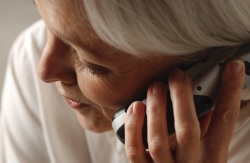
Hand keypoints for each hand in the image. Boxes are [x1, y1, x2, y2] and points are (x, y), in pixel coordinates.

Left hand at [124, 59, 244, 162]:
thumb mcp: (210, 152)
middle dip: (182, 98)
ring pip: (158, 141)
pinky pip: (136, 152)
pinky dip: (134, 129)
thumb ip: (208, 128)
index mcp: (213, 156)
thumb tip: (206, 98)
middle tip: (177, 75)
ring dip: (156, 110)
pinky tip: (135, 107)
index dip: (230, 92)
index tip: (232, 67)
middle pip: (188, 129)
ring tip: (155, 87)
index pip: (225, 121)